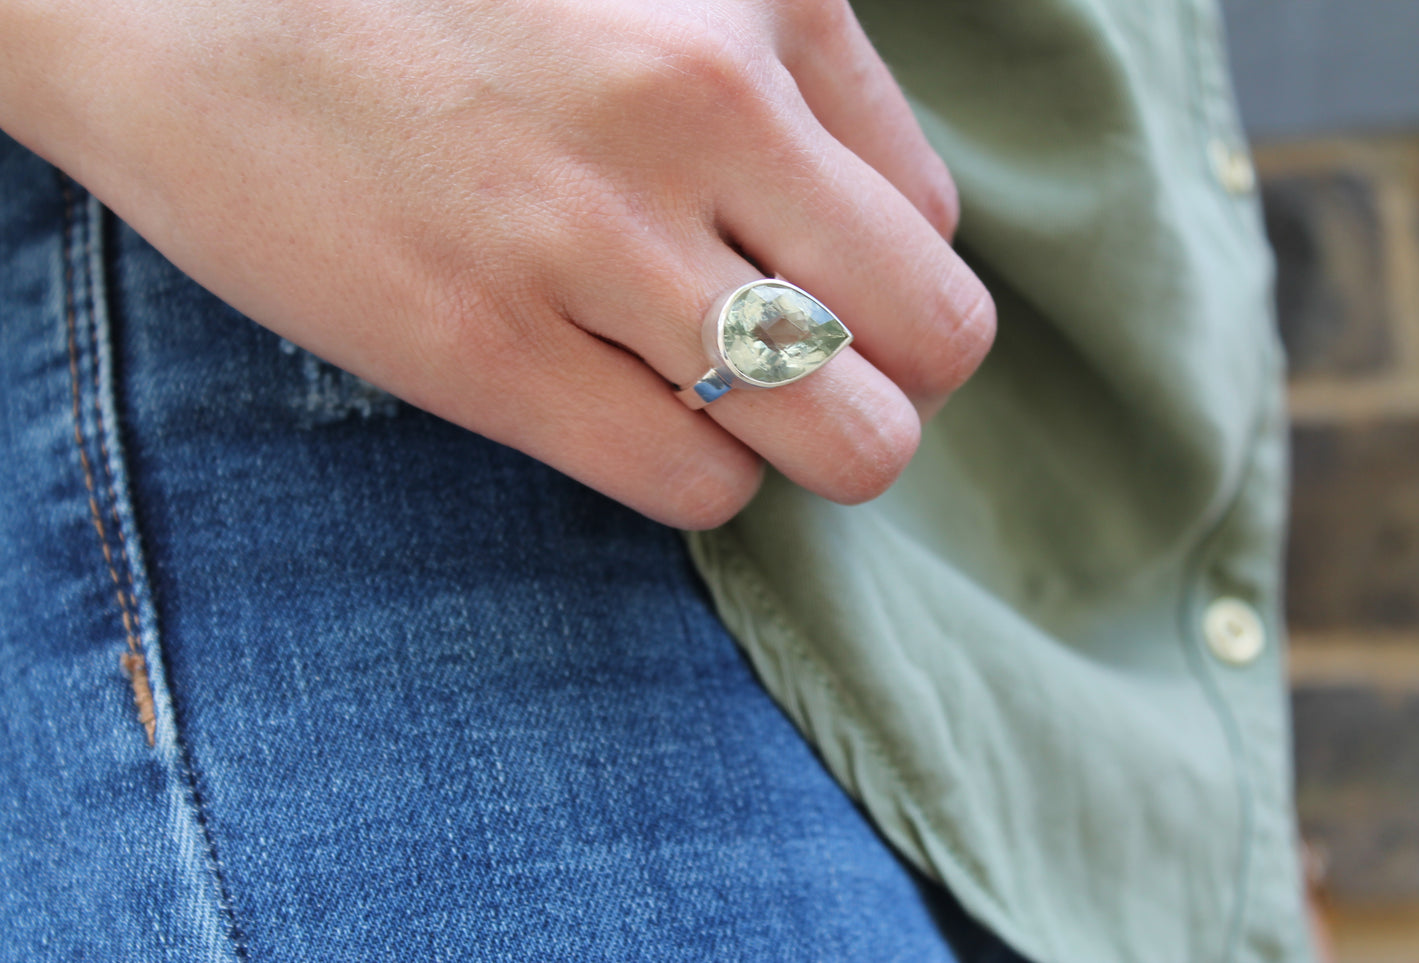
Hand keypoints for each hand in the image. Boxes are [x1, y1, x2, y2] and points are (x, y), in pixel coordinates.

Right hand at [1, 0, 993, 527]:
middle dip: (887, 381)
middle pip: (937, 337)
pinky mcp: (490, 351)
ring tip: (727, 407)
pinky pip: (700, 486)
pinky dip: (695, 479)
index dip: (874, 273)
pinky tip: (628, 419)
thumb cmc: (434, 4)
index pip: (931, 218)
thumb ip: (779, 80)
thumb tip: (875, 233)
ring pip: (846, 438)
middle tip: (804, 372)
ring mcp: (597, 235)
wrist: (179, 4)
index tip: (792, 277)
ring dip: (806, 448)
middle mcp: (705, 105)